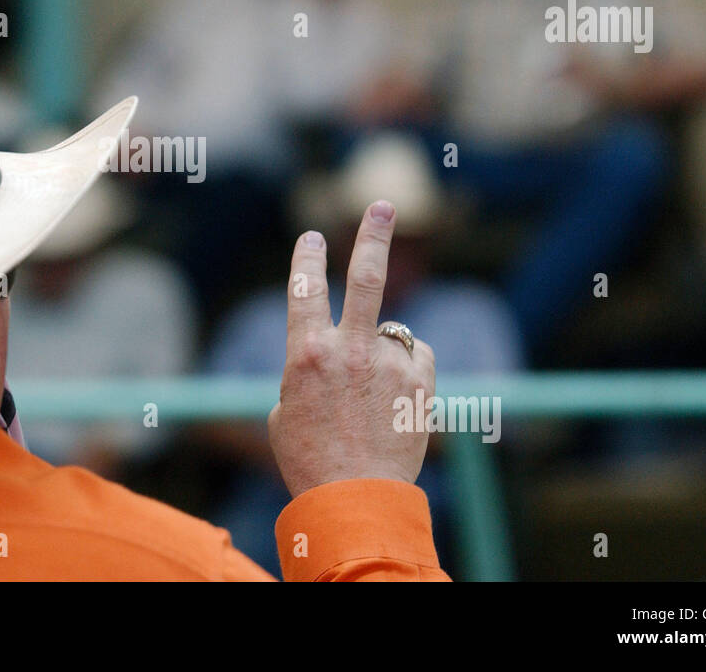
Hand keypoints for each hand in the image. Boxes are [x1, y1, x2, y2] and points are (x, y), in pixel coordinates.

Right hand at [268, 200, 436, 498]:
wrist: (356, 499)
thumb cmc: (310, 460)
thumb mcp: (284, 413)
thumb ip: (306, 374)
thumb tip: (327, 359)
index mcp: (307, 354)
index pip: (305, 289)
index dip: (307, 258)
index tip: (312, 236)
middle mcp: (350, 350)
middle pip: (366, 278)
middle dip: (373, 236)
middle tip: (384, 206)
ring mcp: (390, 364)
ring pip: (391, 333)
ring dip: (381, 354)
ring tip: (371, 401)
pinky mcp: (421, 381)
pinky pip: (415, 357)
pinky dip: (406, 371)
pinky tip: (395, 403)